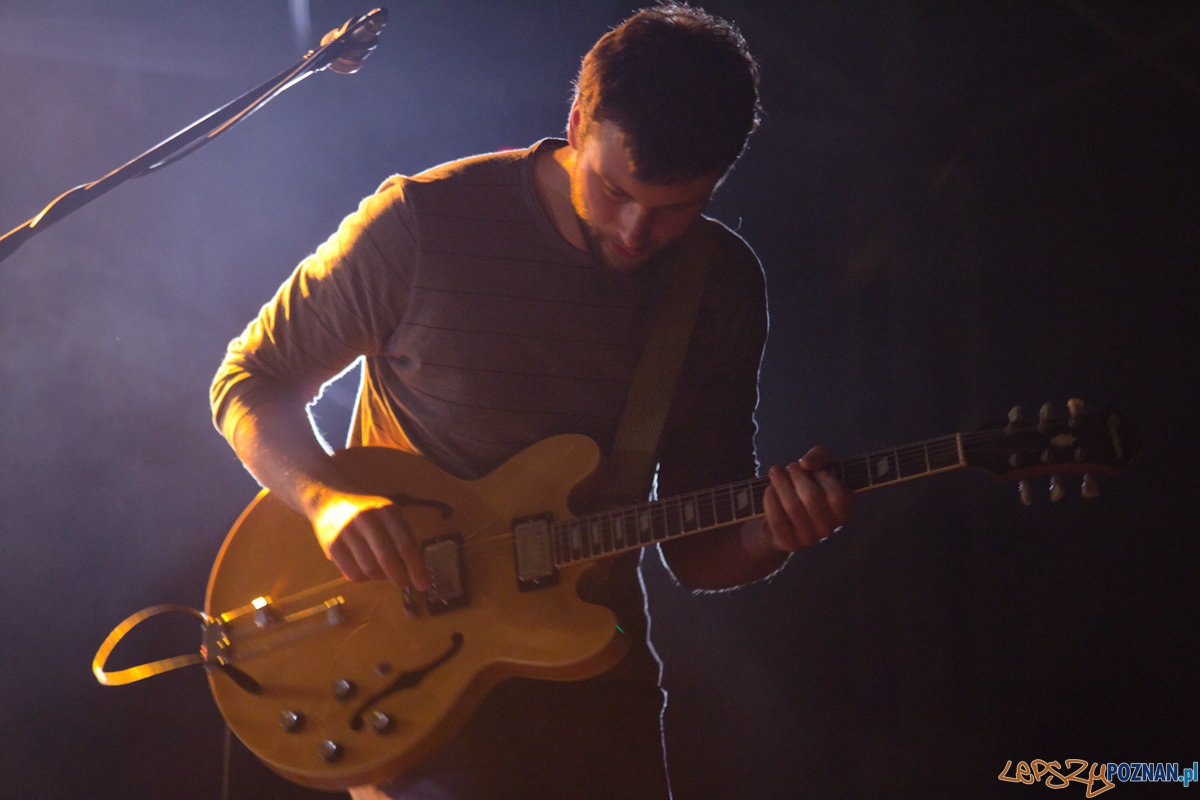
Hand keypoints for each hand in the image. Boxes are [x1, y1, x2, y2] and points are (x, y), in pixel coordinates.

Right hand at [309, 492, 430, 590]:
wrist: (330, 500)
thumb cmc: (368, 512)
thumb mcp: (389, 515)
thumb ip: (403, 537)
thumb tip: (417, 570)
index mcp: (387, 511)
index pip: (405, 544)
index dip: (416, 568)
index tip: (423, 585)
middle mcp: (367, 519)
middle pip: (387, 559)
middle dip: (400, 577)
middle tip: (404, 584)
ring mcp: (347, 532)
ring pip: (370, 569)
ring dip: (381, 577)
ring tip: (382, 572)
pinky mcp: (332, 546)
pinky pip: (352, 574)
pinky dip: (363, 578)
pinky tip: (365, 570)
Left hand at [758, 445, 850, 551]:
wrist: (785, 516)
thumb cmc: (808, 487)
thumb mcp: (820, 467)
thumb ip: (820, 456)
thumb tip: (806, 463)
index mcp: (843, 511)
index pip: (838, 494)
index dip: (822, 477)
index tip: (809, 466)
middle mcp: (829, 528)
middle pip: (812, 498)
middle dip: (797, 476)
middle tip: (790, 467)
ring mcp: (810, 538)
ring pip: (793, 507)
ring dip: (781, 484)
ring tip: (775, 472)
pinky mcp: (789, 542)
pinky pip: (777, 520)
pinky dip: (770, 501)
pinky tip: (769, 489)